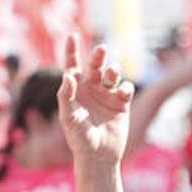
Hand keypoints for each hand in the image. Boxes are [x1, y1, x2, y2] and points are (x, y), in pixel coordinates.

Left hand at [58, 34, 133, 166]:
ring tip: (112, 73)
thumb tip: (67, 75)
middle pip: (95, 66)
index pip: (72, 66)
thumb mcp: (68, 118)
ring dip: (113, 70)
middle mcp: (91, 89)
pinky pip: (125, 88)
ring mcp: (107, 95)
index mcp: (75, 91)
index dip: (71, 51)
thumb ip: (66, 96)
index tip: (71, 35)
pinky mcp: (121, 103)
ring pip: (112, 74)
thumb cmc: (79, 139)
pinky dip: (125, 87)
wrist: (98, 156)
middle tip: (100, 50)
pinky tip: (122, 93)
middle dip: (98, 56)